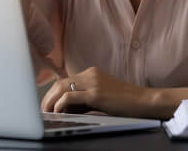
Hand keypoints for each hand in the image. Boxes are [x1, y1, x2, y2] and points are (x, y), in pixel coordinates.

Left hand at [40, 67, 158, 118]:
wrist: (145, 101)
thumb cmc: (126, 103)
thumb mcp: (103, 97)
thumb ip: (86, 99)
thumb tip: (66, 109)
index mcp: (92, 74)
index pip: (64, 81)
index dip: (52, 94)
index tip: (47, 106)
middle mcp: (90, 74)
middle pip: (60, 83)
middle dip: (47, 98)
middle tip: (42, 112)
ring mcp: (93, 82)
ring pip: (62, 87)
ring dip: (51, 101)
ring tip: (47, 113)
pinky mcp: (96, 93)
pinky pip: (71, 97)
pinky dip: (60, 104)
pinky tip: (59, 112)